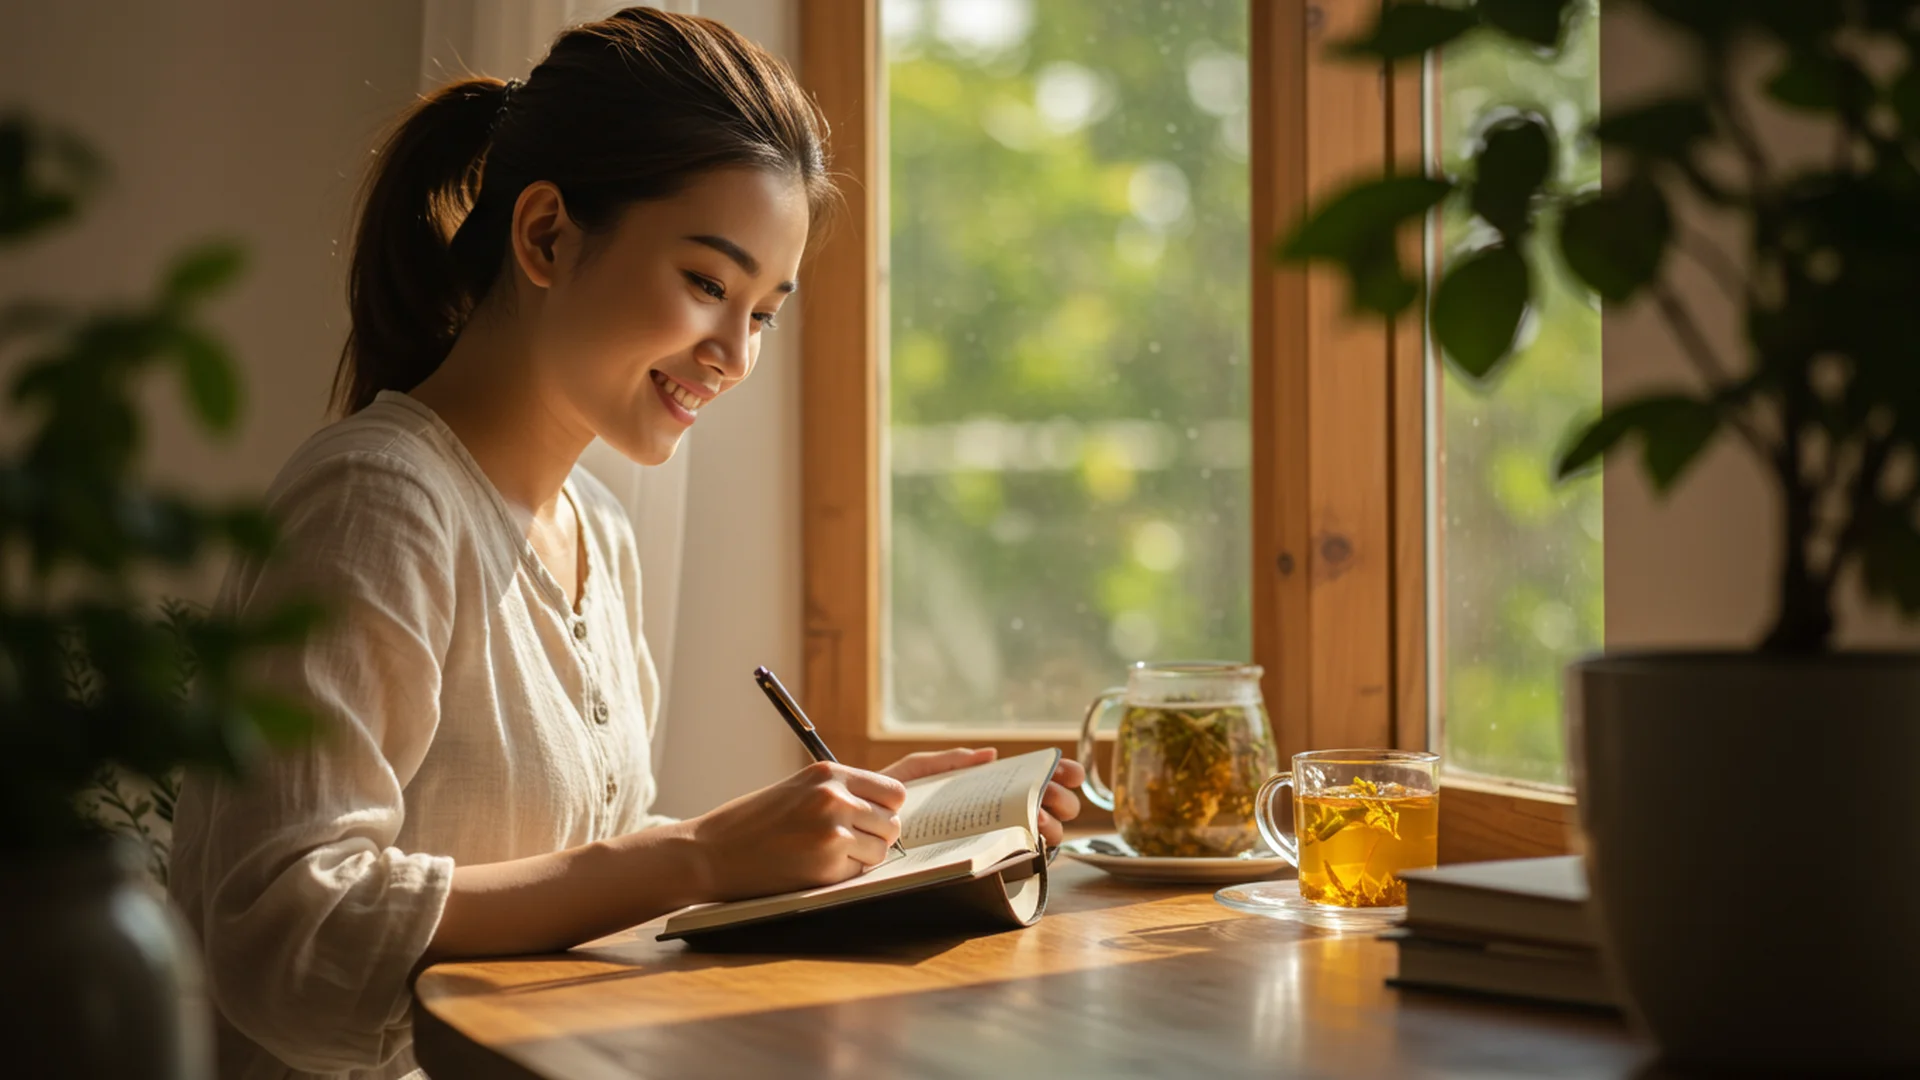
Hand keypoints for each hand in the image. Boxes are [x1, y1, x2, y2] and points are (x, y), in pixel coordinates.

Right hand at [688, 762, 906, 901]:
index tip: (887, 810)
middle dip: (876, 834)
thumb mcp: (799, 791)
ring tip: (823, 852)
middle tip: (845, 839)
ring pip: (881, 850)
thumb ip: (842, 792)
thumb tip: (892, 807)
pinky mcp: (827, 866)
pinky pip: (859, 873)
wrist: (710, 853)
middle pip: (893, 822)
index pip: (894, 790)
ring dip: (861, 856)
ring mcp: (832, 832)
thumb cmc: (753, 822)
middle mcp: (835, 797)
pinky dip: (842, 874)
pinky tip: (811, 867)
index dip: (890, 807)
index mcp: (829, 773)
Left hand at [879, 748, 1086, 847]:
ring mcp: (999, 837)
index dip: (1062, 772)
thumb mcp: (916, 771)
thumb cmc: (890, 801)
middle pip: (1052, 804)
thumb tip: (991, 754)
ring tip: (1037, 817)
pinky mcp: (990, 862)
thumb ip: (950, 761)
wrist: (868, 830)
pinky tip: (1032, 837)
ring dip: (1052, 823)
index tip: (1070, 773)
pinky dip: (1038, 846)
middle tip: (1052, 797)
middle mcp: (1002, 812)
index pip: (1038, 776)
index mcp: (989, 786)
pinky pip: (1025, 857)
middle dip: (1061, 799)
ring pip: (1046, 831)